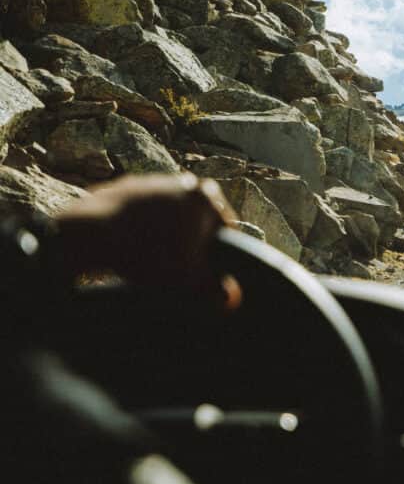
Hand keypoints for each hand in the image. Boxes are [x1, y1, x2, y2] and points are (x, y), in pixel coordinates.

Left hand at [54, 173, 241, 309]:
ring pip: (167, 211)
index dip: (220, 253)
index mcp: (205, 197)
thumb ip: (214, 290)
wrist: (90, 234)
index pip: (226, 227)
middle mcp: (182, 182)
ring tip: (150, 257)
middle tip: (178, 265)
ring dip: (164, 231)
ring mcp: (151, 181)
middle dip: (191, 239)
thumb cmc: (146, 255)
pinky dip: (138, 226)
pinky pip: (140, 210)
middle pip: (196, 217)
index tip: (207, 271)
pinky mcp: (123, 186)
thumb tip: (232, 301)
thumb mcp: (188, 280)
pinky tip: (129, 246)